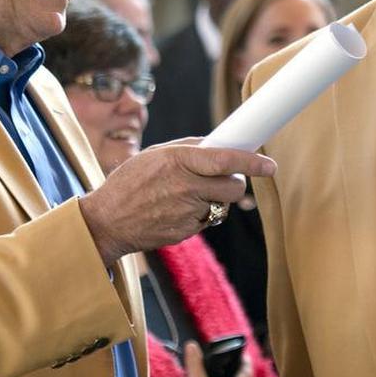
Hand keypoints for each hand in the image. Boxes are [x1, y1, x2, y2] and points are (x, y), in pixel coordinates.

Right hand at [80, 140, 275, 265]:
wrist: (106, 223)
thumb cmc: (129, 184)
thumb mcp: (153, 155)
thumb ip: (188, 149)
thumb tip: (219, 144)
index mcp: (177, 161)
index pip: (225, 160)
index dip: (252, 163)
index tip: (270, 166)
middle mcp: (186, 187)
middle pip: (233, 187)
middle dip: (234, 183)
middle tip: (222, 180)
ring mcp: (187, 212)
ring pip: (222, 206)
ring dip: (214, 200)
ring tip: (187, 196)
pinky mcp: (186, 232)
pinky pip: (206, 220)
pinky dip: (199, 215)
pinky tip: (176, 211)